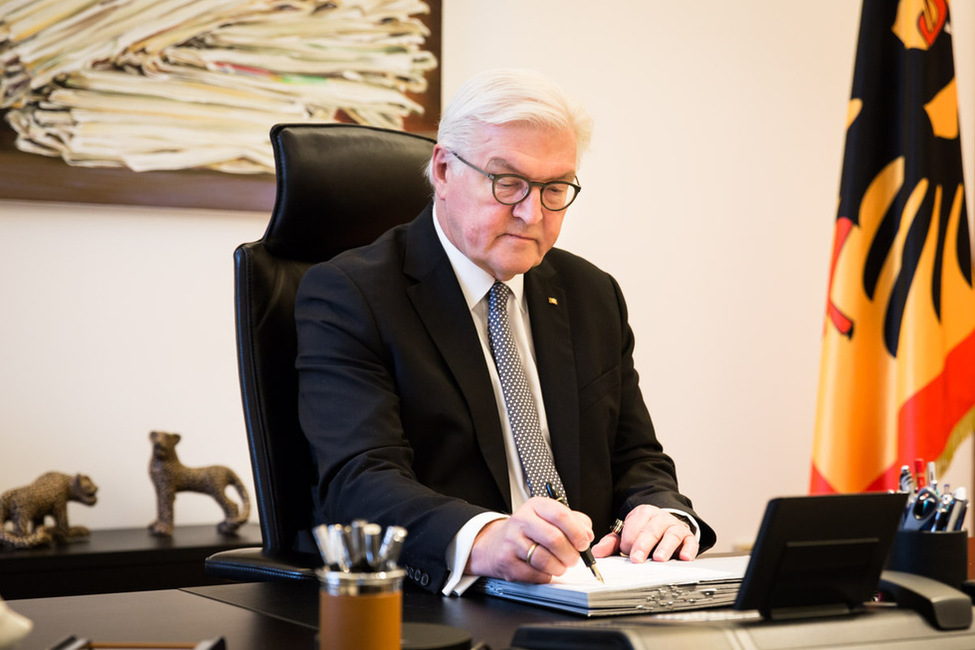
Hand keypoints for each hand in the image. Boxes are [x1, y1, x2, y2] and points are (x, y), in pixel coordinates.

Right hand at [466, 497, 593, 582]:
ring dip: (559, 567)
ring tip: (560, 566)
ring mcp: (512, 541)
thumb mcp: (549, 518)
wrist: (495, 544)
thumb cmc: (528, 531)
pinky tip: (544, 570)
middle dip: (571, 554)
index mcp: (535, 506)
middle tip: (573, 559)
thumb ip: (574, 522)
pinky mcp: (507, 562)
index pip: (560, 514)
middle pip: (554, 539)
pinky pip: (535, 574)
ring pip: (545, 559)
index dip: (577, 532)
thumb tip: (587, 535)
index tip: (584, 543)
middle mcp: (521, 520)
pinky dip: (545, 576)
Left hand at [590, 504, 698, 561]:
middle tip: (636, 558)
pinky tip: (683, 558)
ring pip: (671, 534)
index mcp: (642, 514)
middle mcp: (660, 518)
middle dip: (643, 544)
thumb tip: (597, 552)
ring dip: (665, 547)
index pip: (634, 526)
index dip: (628, 540)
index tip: (624, 551)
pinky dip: (688, 550)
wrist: (666, 522)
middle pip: (651, 530)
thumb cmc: (644, 530)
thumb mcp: (627, 533)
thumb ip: (612, 542)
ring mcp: (675, 526)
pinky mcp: (688, 536)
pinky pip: (690, 542)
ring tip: (659, 559)